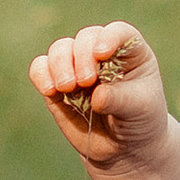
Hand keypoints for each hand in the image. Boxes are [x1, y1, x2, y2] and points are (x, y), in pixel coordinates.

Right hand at [29, 20, 168, 158]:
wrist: (124, 147)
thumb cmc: (140, 120)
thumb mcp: (140, 110)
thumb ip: (120, 100)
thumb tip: (96, 96)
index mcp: (129, 52)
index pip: (118, 32)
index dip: (108, 37)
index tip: (101, 54)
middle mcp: (101, 53)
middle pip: (85, 38)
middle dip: (82, 56)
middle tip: (86, 81)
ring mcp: (77, 66)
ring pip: (60, 49)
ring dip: (60, 64)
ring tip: (67, 87)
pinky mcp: (56, 84)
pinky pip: (40, 68)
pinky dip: (41, 74)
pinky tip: (49, 90)